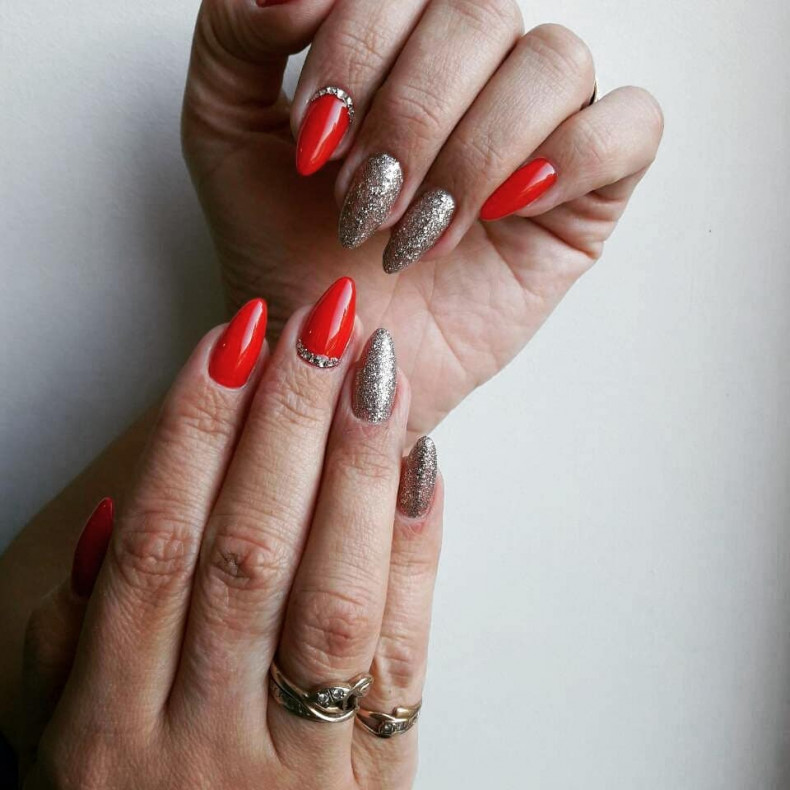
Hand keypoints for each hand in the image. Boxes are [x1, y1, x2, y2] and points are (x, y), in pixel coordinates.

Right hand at [21, 283, 441, 788]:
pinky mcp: (376, 786)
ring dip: (354, 473)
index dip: (195, 433)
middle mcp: (200, 742)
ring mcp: (295, 768)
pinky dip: (417, 558)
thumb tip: (125, 511)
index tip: (235, 342)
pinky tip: (423, 469)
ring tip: (376, 373)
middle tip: (319, 325)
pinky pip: (402, 662)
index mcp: (109, 729)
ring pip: (329, 599)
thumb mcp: (59, 748)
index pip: (158, 546)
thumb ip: (76, 640)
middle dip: (284, 426)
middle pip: (247, 554)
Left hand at [181, 0, 663, 436]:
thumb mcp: (225, 131)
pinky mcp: (586, 191)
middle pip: (479, 15)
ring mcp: (536, 127)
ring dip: (473, 153)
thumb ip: (235, 32)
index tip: (314, 143)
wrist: (331, 349)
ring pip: (553, 62)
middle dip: (410, 118)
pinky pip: (630, 126)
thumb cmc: (285, 248)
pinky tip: (504, 210)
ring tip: (418, 232)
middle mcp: (471, 72)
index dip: (358, 48)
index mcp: (396, 42)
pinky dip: (570, 158)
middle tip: (362, 204)